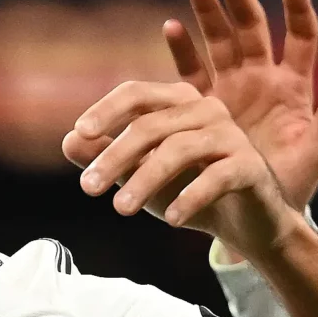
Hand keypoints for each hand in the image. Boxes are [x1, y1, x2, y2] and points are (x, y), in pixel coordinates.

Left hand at [63, 80, 305, 261]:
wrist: (243, 223)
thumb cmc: (186, 190)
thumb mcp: (140, 175)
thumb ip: (107, 156)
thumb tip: (67, 142)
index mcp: (179, 102)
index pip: (138, 93)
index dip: (106, 110)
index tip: (80, 133)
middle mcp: (207, 109)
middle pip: (152, 125)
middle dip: (116, 156)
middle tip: (88, 188)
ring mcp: (231, 136)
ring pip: (180, 149)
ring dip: (145, 180)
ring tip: (121, 210)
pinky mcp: (250, 166)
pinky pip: (216, 177)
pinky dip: (190, 197)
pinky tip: (170, 219)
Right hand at [164, 0, 317, 214]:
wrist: (257, 213)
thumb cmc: (294, 186)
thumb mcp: (317, 152)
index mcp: (294, 85)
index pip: (300, 36)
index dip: (296, 8)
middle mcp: (262, 79)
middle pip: (251, 26)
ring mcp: (231, 89)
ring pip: (218, 40)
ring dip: (206, 10)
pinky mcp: (203, 107)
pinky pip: (189, 73)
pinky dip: (181, 50)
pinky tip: (171, 26)